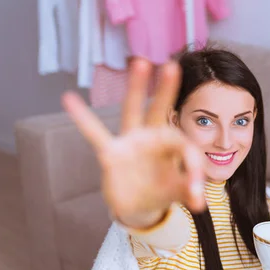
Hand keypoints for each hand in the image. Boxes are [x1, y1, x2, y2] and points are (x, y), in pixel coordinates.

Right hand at [61, 59, 205, 228]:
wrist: (138, 206)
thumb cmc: (161, 190)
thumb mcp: (177, 191)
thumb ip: (188, 192)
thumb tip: (200, 204)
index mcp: (170, 144)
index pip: (184, 146)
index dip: (192, 166)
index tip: (196, 189)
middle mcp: (150, 136)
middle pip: (159, 109)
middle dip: (165, 89)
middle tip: (172, 65)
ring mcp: (129, 142)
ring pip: (131, 111)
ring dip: (135, 89)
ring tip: (140, 63)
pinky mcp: (110, 154)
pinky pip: (95, 134)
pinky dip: (82, 117)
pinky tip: (69, 98)